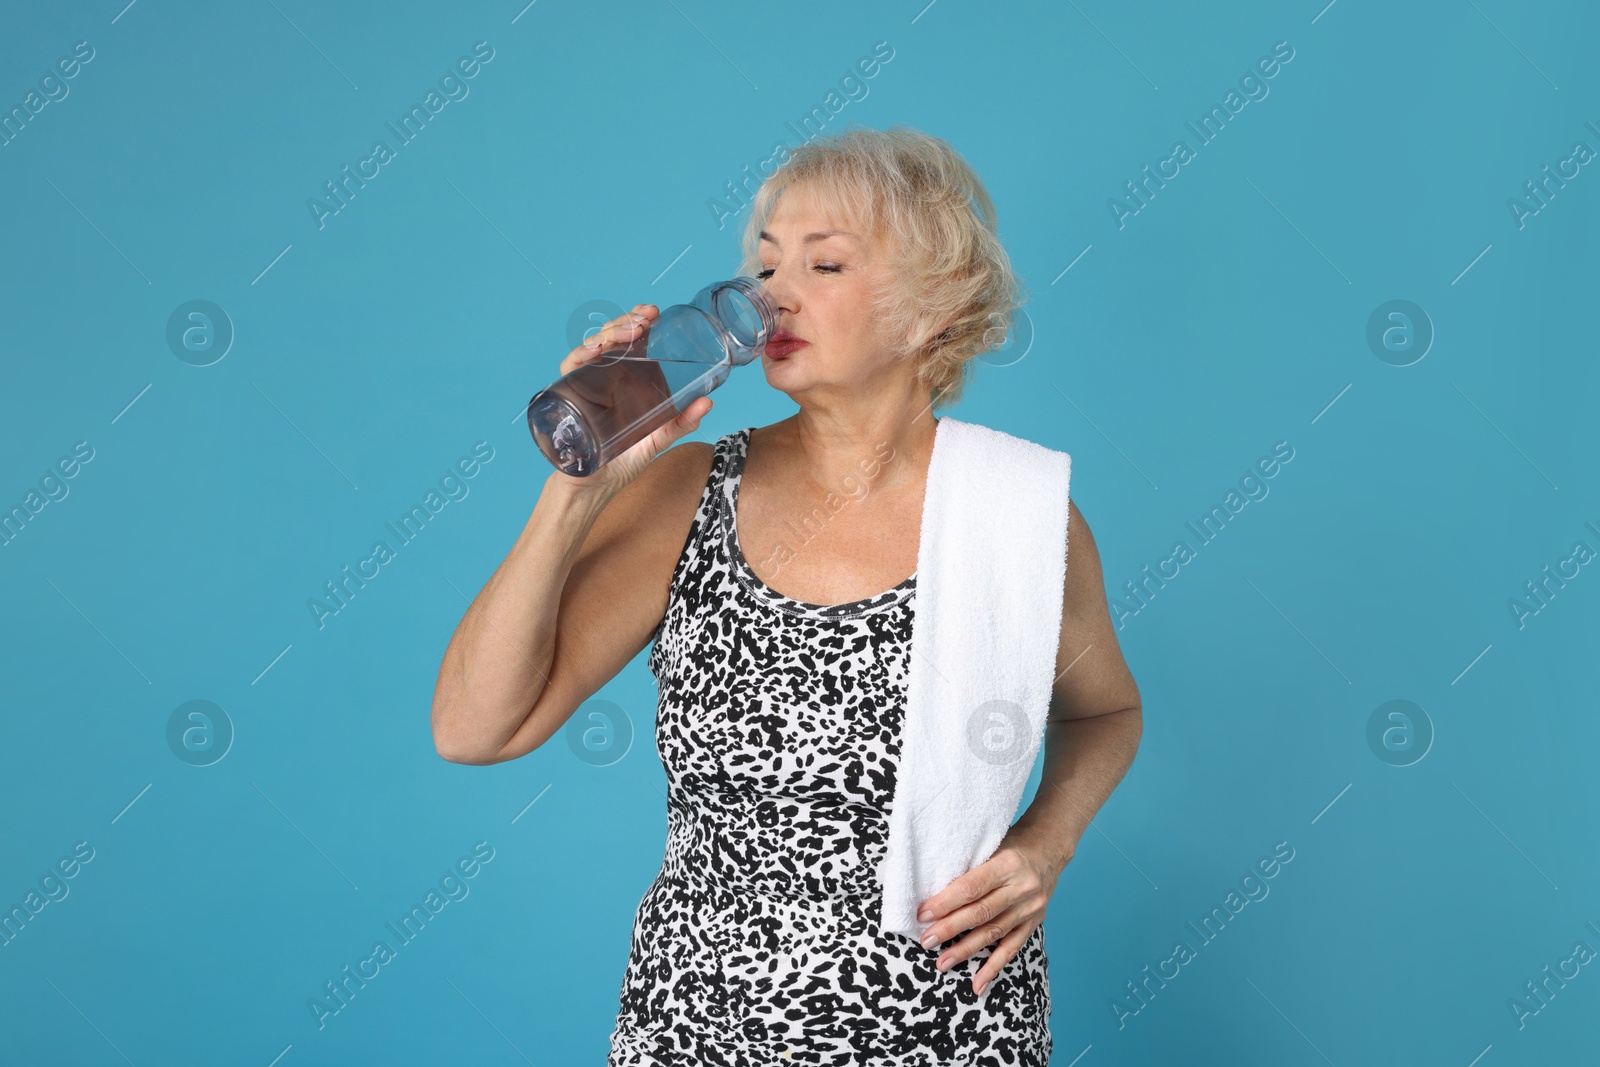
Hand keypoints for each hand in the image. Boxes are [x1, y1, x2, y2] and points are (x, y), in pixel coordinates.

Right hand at [549, 303, 711, 496]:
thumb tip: (708, 401)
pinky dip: (580, 355)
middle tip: (643, 320)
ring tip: (626, 333)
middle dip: (625, 322)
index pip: (631, 341)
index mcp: (626, 379)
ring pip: (592, 346)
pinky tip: (594, 351)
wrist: (592, 488)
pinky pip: (569, 368)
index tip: (653, 313)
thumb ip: (680, 423)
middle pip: (611, 338)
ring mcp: (585, 384)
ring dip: (607, 334)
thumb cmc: (621, 463)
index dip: (638, 321)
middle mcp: (604, 377)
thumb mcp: (656, 440)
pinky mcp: (568, 396)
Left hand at [914, 831, 1069, 996]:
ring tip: (942, 963)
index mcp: (1007, 864)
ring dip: (966, 951)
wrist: (1048, 850)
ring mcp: (1030, 908)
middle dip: (950, 929)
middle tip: (926, 941)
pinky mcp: (1033, 923)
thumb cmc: (1011, 846)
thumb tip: (931, 893)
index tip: (923, 914)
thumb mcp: (991, 846)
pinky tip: (977, 984)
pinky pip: (1011, 949)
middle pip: (981, 913)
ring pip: (993, 933)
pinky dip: (993, 968)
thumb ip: (969, 867)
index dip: (946, 902)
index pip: (972, 887)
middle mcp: (1021, 888)